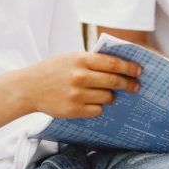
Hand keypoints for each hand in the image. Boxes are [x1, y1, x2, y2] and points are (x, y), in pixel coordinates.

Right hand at [22, 52, 140, 118]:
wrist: (28, 88)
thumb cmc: (53, 70)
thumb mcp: (71, 57)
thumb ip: (92, 60)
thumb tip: (119, 64)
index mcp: (81, 59)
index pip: (113, 63)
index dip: (129, 68)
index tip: (139, 71)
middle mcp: (80, 77)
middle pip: (114, 81)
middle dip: (128, 84)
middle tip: (136, 86)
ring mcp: (77, 95)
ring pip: (107, 97)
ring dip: (112, 96)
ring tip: (110, 94)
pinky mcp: (74, 110)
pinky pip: (97, 110)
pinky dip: (99, 107)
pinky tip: (93, 102)